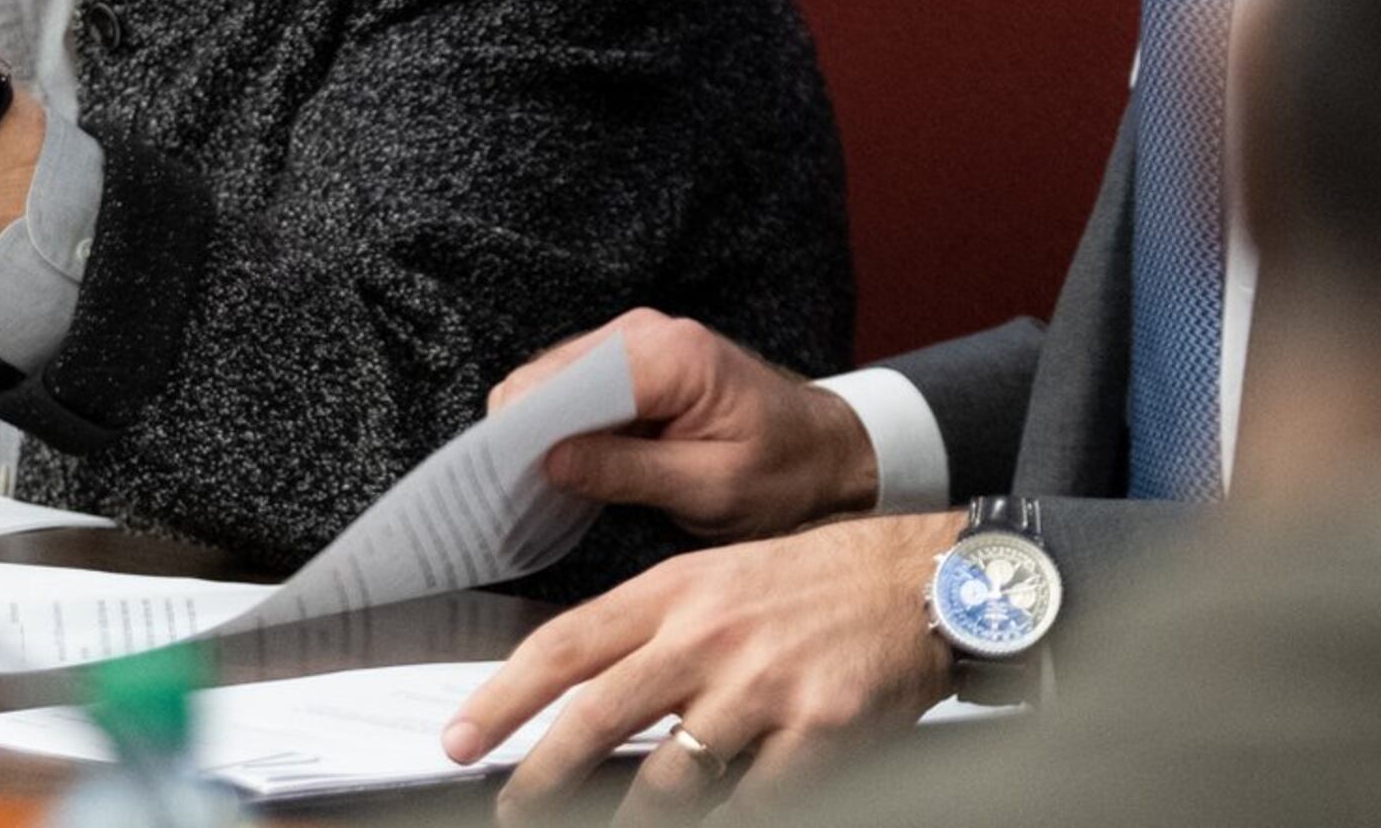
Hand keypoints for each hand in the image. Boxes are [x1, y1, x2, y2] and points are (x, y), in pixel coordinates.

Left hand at [441, 510, 957, 822]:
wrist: (919, 581)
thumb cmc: (818, 582)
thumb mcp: (720, 578)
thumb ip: (655, 631)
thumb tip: (587, 689)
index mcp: (675, 594)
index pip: (565, 645)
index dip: (503, 697)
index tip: (461, 735)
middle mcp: (708, 638)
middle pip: (597, 715)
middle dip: (540, 773)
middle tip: (511, 806)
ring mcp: (761, 687)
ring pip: (667, 775)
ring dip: (629, 816)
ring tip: (608, 826)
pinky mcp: (817, 732)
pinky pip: (752, 801)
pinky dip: (727, 817)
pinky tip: (713, 819)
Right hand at [507, 310, 876, 540]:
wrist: (825, 450)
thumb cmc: (783, 473)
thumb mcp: (712, 489)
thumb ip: (628, 472)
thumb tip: (548, 463)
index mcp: (672, 358)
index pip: (570, 384)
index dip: (527, 432)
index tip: (503, 483)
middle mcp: (646, 332)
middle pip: (547, 374)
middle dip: (523, 433)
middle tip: (515, 496)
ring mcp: (636, 337)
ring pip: (549, 376)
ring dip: (538, 428)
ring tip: (537, 486)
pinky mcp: (630, 354)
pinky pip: (571, 382)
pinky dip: (558, 421)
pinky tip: (566, 464)